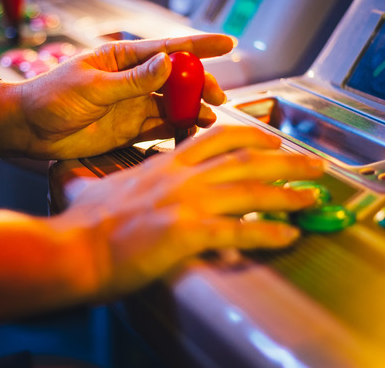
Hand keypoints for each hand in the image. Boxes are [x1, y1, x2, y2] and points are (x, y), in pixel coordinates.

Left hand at [0, 35, 232, 159]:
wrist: (28, 130)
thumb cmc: (51, 97)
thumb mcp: (92, 86)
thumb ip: (132, 80)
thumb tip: (168, 64)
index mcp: (122, 59)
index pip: (167, 48)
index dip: (199, 46)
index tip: (228, 43)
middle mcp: (132, 80)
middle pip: (177, 79)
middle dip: (200, 84)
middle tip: (218, 96)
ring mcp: (133, 105)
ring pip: (172, 104)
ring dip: (192, 109)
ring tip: (209, 118)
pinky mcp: (129, 129)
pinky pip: (161, 127)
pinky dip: (178, 129)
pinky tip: (192, 131)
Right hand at [60, 125, 324, 299]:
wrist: (73, 249)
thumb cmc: (81, 223)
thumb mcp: (88, 186)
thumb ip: (93, 177)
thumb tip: (69, 174)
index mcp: (165, 164)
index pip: (216, 137)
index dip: (252, 135)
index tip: (272, 139)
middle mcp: (181, 177)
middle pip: (246, 158)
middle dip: (287, 160)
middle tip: (315, 165)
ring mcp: (186, 203)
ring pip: (250, 189)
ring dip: (288, 193)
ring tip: (313, 198)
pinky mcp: (187, 234)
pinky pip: (239, 231)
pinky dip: (268, 233)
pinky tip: (288, 236)